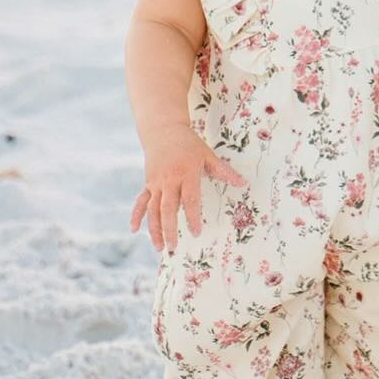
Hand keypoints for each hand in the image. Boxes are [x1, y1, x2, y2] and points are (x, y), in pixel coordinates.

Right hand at [129, 125, 245, 251]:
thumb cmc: (190, 144)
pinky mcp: (148, 183)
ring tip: (159, 248)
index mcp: (187, 173)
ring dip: (154, 229)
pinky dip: (136, 215)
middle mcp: (169, 180)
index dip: (193, 217)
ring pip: (152, 209)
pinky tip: (134, 230)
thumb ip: (224, 171)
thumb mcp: (208, 155)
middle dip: (170, 229)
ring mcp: (156, 182)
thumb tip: (244, 183)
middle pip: (168, 208)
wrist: (164, 130)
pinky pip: (140, 201)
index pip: (190, 199)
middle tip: (174, 248)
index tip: (196, 232)